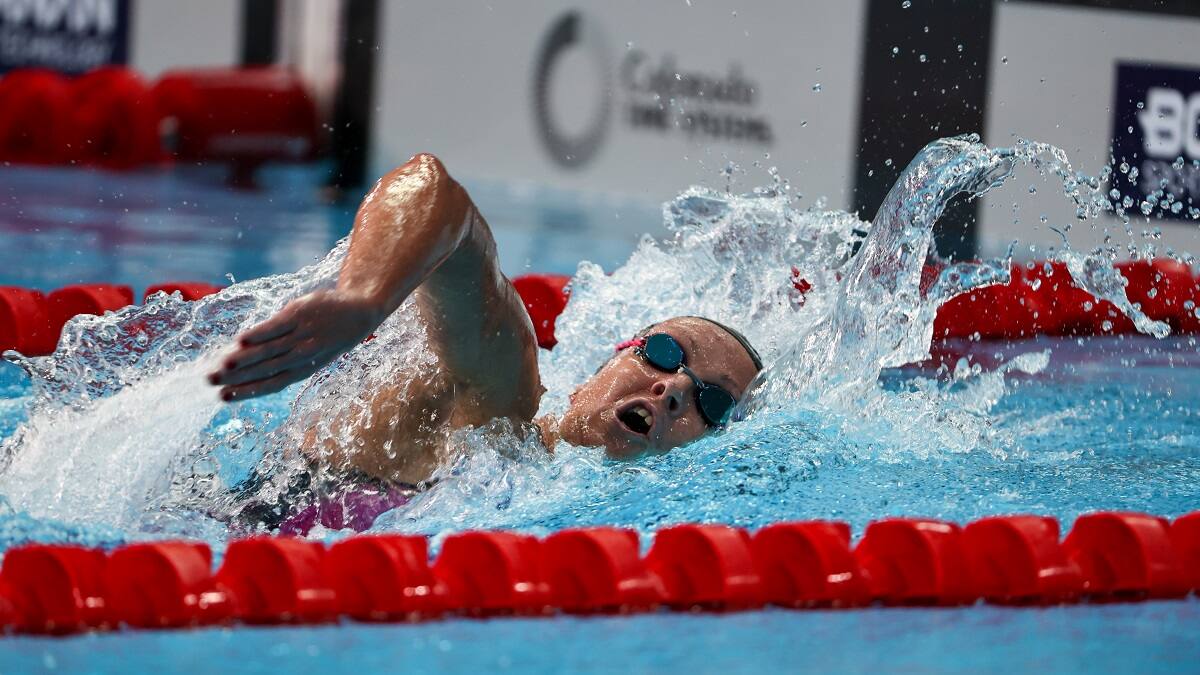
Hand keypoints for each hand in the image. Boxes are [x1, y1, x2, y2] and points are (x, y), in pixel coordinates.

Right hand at [208, 289, 382, 400]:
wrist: (359, 312)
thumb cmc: (329, 335)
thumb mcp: (311, 353)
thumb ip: (283, 358)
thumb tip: (245, 361)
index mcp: (304, 369)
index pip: (272, 384)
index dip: (248, 392)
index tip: (223, 397)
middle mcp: (303, 355)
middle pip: (266, 369)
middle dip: (237, 378)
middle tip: (211, 382)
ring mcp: (302, 335)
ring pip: (269, 351)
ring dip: (244, 359)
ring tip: (221, 366)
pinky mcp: (300, 314)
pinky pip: (277, 326)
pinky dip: (259, 334)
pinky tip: (240, 340)